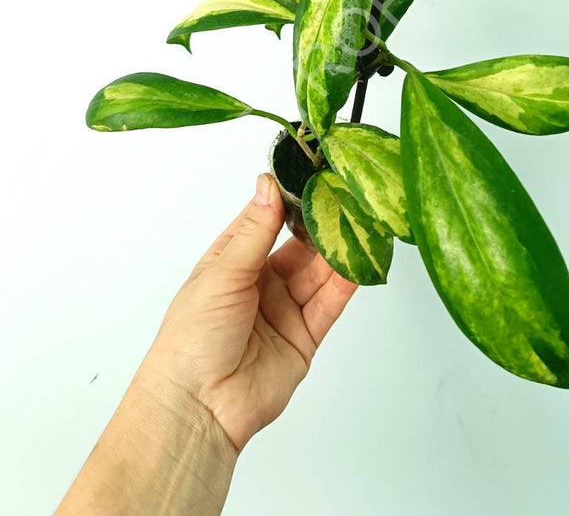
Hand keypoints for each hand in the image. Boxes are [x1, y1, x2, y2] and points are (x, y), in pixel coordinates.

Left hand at [137, 173, 356, 452]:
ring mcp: (284, 309)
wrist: (199, 407)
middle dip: (323, 223)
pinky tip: (360, 262)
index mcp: (233, 260)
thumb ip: (255, 231)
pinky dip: (347, 283)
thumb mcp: (223, 273)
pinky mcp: (305, 336)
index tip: (314, 175)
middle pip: (300, 245)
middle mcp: (261, 281)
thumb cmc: (192, 338)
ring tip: (362, 223)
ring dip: (340, 250)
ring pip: (319, 271)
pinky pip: (330, 303)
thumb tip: (269, 183)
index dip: (290, 198)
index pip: (267, 219)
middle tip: (348, 197)